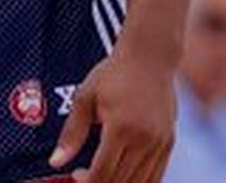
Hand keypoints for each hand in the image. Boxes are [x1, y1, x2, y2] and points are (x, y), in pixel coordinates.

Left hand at [48, 45, 176, 182]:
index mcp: (121, 128)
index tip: (76, 174)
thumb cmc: (115, 73)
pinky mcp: (169, 142)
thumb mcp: (85, 98)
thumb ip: (71, 133)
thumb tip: (56, 161)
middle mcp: (144, 138)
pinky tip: (122, 173)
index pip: (102, 174)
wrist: (150, 55)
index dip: (85, 182)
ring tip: (103, 173)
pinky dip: (138, 182)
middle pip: (119, 182)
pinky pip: (155, 177)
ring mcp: (160, 142)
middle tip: (86, 175)